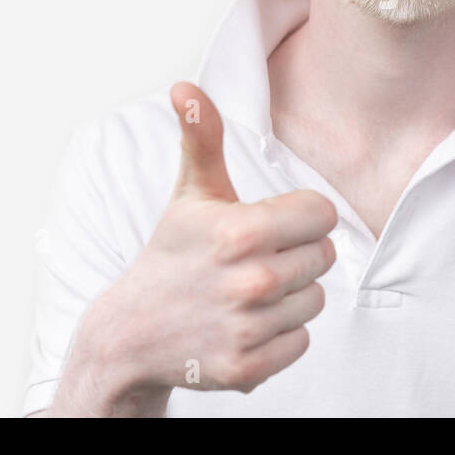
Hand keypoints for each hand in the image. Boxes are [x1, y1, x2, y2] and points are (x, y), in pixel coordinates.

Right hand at [51, 81, 337, 414]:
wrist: (132, 331)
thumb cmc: (173, 252)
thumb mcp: (190, 192)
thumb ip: (202, 137)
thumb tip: (184, 86)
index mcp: (240, 231)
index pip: (321, 215)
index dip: (298, 217)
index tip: (268, 225)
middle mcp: (249, 281)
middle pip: (322, 257)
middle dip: (294, 255)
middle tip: (253, 259)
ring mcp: (248, 328)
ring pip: (315, 299)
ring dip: (289, 296)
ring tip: (248, 292)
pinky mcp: (248, 368)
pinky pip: (302, 340)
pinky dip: (280, 334)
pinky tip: (246, 323)